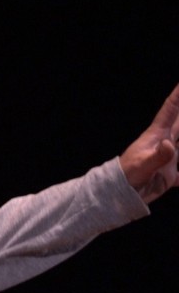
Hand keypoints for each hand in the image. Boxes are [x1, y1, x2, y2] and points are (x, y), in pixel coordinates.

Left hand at [119, 82, 178, 203]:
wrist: (119, 195)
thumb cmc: (126, 177)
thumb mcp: (142, 165)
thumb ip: (158, 156)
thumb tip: (170, 144)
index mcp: (156, 136)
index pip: (170, 111)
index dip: (177, 96)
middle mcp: (164, 144)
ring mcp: (168, 159)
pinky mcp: (169, 175)